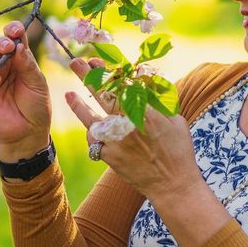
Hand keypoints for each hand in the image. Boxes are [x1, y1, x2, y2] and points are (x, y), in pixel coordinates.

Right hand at [0, 21, 51, 160]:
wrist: (27, 132)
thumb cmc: (36, 106)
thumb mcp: (38, 83)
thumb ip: (27, 64)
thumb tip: (17, 44)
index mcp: (19, 58)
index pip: (13, 37)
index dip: (12, 29)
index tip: (16, 30)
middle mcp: (3, 63)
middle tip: (7, 48)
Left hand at [63, 57, 202, 201]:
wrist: (173, 185)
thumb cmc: (178, 150)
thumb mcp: (174, 119)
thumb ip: (157, 101)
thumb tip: (143, 80)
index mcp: (146, 111)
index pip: (121, 84)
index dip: (107, 71)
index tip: (96, 61)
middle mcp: (127, 123)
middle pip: (103, 95)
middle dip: (88, 76)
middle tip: (76, 62)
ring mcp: (116, 141)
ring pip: (91, 119)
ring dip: (79, 106)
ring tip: (69, 94)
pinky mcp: (109, 157)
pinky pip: (94, 141)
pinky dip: (93, 135)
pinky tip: (91, 129)